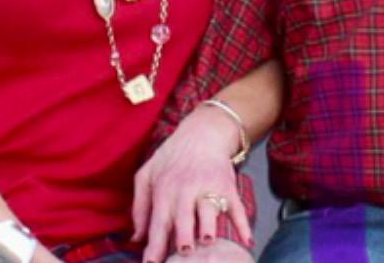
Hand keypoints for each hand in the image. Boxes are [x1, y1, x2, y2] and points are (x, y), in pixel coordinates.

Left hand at [133, 105, 251, 262]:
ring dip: (209, 225)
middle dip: (184, 235)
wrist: (203, 132)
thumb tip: (136, 238)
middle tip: (183, 252)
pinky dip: (243, 223)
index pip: (158, 221)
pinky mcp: (227, 186)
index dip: (154, 245)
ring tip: (208, 241)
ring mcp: (208, 187)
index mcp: (164, 190)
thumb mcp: (148, 174)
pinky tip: (247, 240)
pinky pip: (237, 207)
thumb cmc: (172, 158)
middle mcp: (186, 190)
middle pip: (185, 216)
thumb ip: (140, 206)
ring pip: (209, 209)